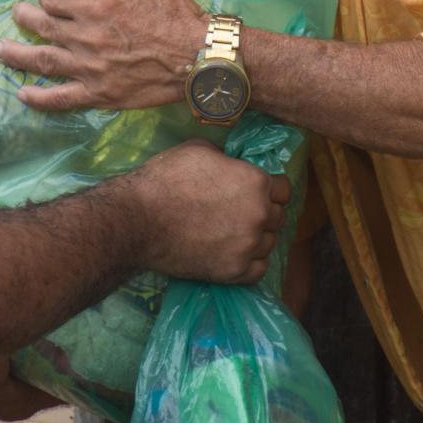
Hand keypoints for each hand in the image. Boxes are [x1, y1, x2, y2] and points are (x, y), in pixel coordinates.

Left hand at [0, 0, 207, 110]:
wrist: (197, 54)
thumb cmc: (171, 10)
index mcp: (92, 5)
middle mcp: (84, 37)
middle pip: (42, 27)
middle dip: (25, 19)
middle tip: (16, 15)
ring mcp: (89, 69)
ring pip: (43, 61)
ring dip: (18, 56)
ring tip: (0, 50)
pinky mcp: (99, 94)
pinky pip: (61, 98)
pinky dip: (40, 98)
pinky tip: (23, 94)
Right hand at [124, 141, 289, 283]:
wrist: (139, 220)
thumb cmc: (166, 178)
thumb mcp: (200, 151)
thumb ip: (227, 159)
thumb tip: (232, 166)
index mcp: (256, 182)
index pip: (283, 189)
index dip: (270, 189)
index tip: (256, 192)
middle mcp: (259, 214)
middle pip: (278, 217)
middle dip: (263, 213)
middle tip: (240, 213)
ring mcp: (248, 246)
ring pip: (269, 243)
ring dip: (257, 238)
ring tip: (234, 235)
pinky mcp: (234, 271)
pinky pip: (258, 270)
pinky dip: (250, 262)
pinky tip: (235, 253)